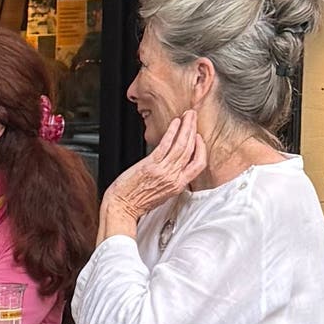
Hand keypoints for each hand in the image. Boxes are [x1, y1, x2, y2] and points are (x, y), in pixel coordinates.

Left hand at [100, 113, 208, 236]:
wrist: (122, 207)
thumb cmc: (137, 202)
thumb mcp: (163, 194)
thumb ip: (172, 180)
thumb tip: (175, 168)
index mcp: (178, 185)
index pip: (198, 164)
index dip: (201, 148)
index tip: (198, 138)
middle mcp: (173, 178)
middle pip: (190, 150)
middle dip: (193, 130)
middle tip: (193, 118)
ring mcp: (163, 171)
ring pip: (181, 145)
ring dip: (186, 127)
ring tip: (187, 116)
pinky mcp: (151, 165)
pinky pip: (165, 145)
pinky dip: (172, 132)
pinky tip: (174, 124)